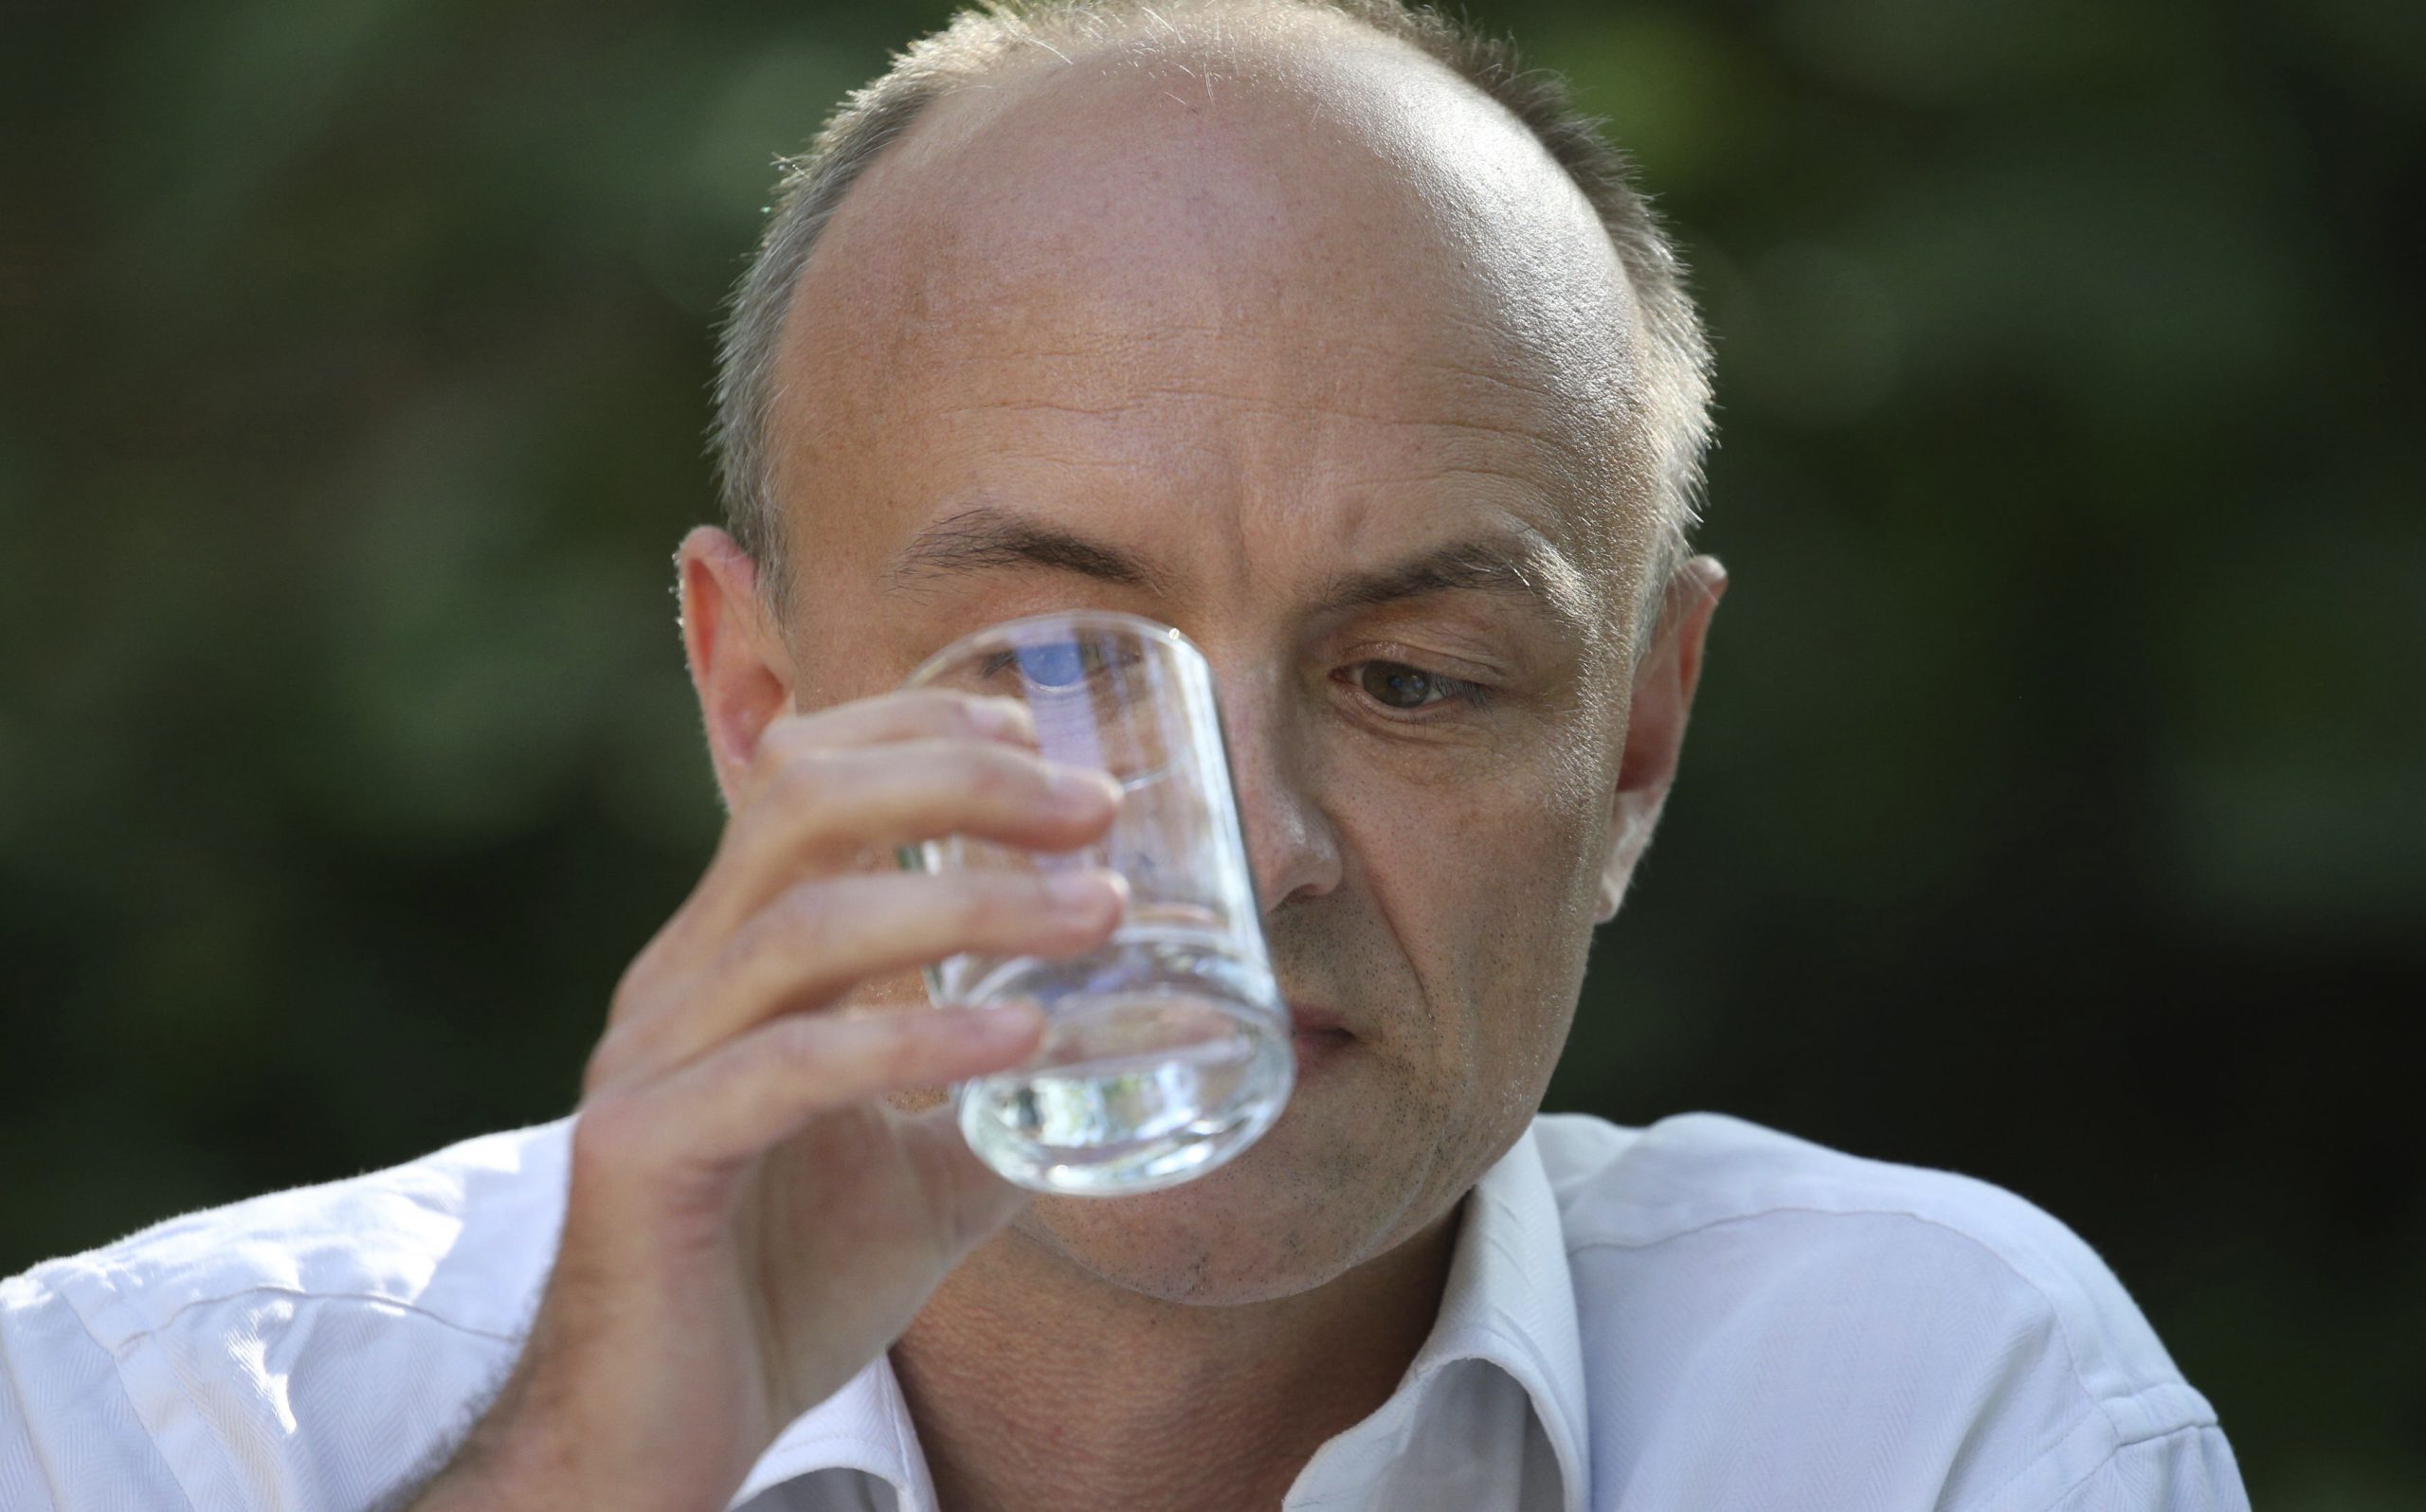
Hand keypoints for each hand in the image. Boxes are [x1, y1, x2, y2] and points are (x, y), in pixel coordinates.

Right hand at [406, 689, 1123, 1511]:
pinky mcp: (643, 1153)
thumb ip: (993, 1103)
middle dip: (960, 780)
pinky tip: (1020, 1033)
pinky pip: (791, 1065)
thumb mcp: (917, 1173)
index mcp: (727, 962)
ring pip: (809, 922)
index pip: (801, 779)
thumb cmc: (777, 1293)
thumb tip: (1115, 1060)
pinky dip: (918, 1037)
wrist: (649, 1444)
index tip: (1038, 737)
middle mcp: (678, 984)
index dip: (918, 732)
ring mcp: (650, 1061)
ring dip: (975, 902)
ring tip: (1103, 914)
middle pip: (801, 802)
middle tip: (1097, 808)